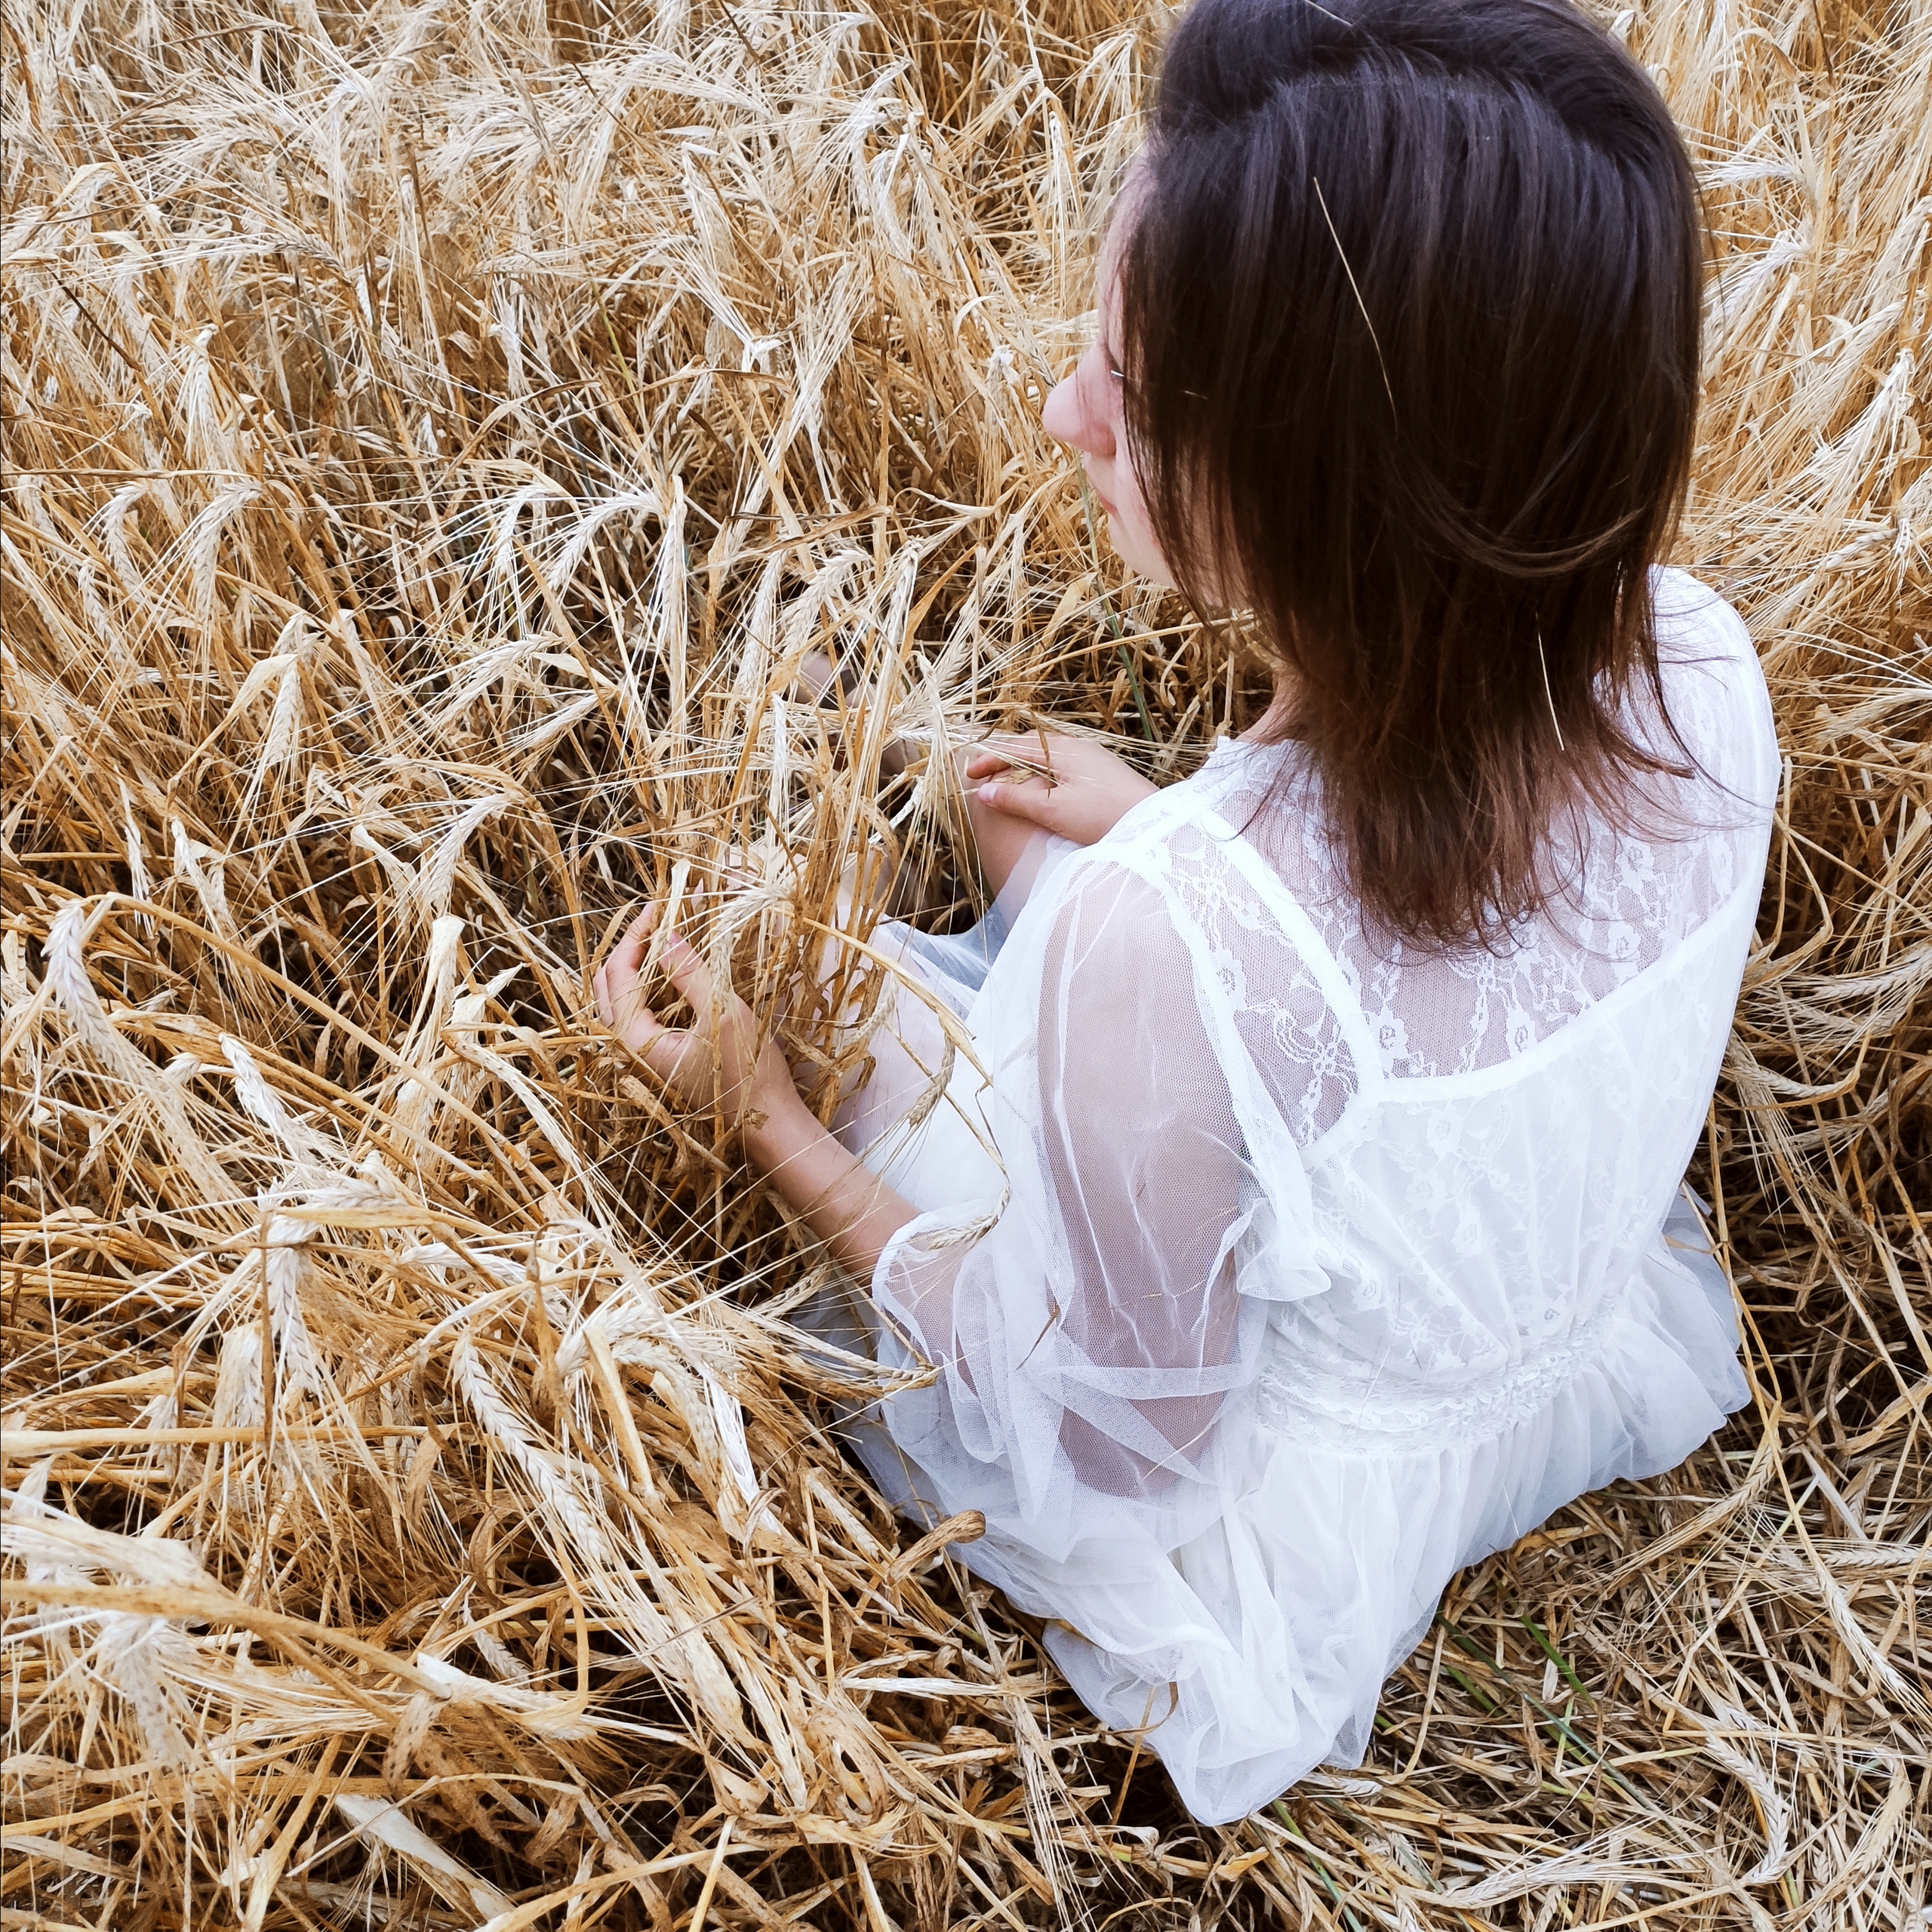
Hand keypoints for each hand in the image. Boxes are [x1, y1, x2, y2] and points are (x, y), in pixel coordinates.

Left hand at [592, 907, 803, 1135]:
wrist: (766, 1121)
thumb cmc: (747, 1072)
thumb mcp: (722, 1014)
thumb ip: (691, 973)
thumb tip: (669, 935)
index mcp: (635, 1039)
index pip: (619, 974)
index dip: (636, 936)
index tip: (658, 908)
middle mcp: (630, 1047)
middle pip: (610, 985)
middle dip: (630, 946)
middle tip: (657, 918)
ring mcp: (644, 1053)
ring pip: (623, 998)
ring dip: (638, 963)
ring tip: (662, 934)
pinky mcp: (661, 1055)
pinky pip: (642, 1011)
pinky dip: (651, 984)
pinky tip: (671, 968)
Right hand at [964, 730, 1156, 847]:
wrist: (1153, 824)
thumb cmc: (1103, 817)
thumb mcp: (1053, 810)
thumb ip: (1016, 799)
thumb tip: (983, 790)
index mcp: (1061, 750)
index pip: (1014, 748)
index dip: (988, 760)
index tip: (969, 775)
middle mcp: (1076, 746)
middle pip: (1029, 746)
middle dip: (1003, 759)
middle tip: (983, 775)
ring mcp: (1092, 758)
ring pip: (1047, 755)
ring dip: (1023, 766)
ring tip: (1007, 782)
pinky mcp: (1103, 772)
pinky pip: (1063, 764)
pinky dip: (1042, 773)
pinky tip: (1042, 789)